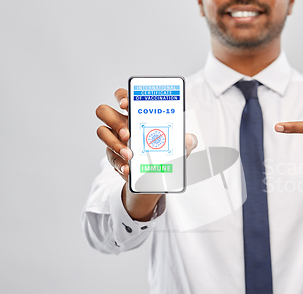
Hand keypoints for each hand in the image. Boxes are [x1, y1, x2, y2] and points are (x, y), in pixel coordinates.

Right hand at [95, 88, 197, 220]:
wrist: (157, 177)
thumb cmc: (167, 153)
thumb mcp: (180, 147)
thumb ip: (186, 142)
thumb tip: (190, 139)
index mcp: (137, 114)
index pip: (123, 96)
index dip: (122, 97)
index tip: (127, 105)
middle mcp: (122, 123)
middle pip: (104, 111)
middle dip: (115, 121)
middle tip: (128, 133)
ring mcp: (115, 139)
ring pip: (102, 132)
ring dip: (115, 144)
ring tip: (130, 155)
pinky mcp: (114, 156)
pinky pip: (110, 157)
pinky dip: (119, 164)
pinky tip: (128, 169)